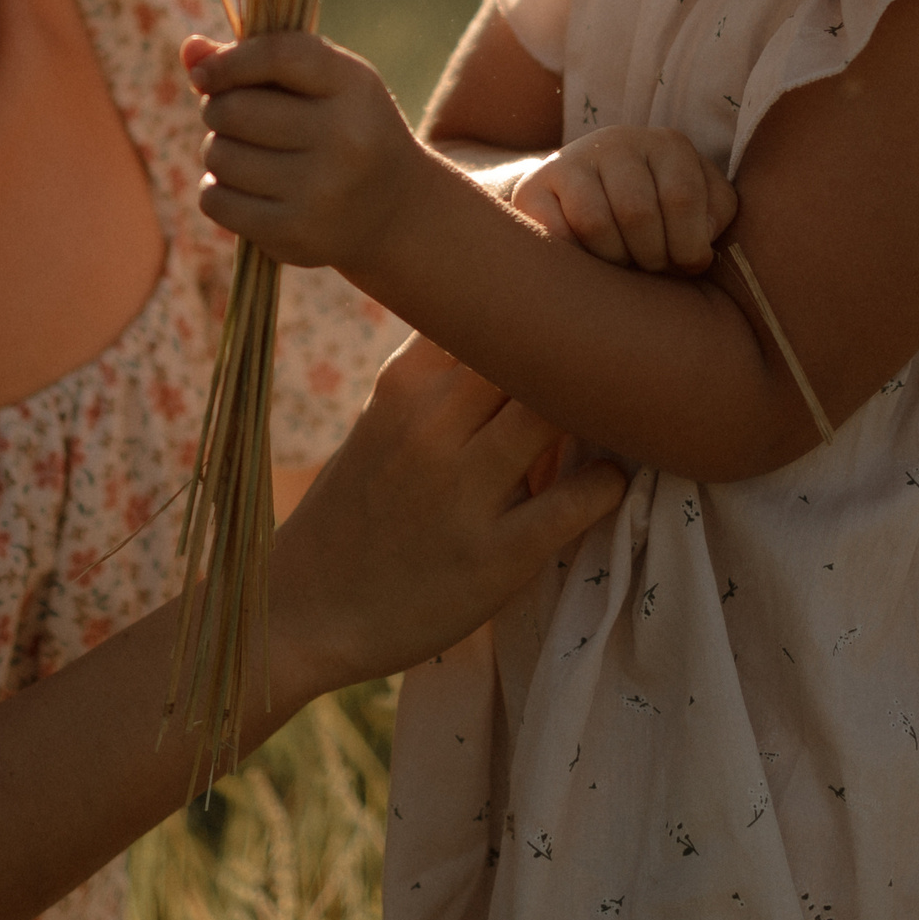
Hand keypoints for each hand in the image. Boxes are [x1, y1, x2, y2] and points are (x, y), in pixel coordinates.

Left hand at [184, 32, 426, 270]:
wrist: (394, 211)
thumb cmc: (346, 128)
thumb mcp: (323, 83)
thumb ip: (261, 60)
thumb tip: (191, 51)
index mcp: (354, 88)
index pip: (277, 56)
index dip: (228, 61)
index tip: (203, 75)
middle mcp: (344, 138)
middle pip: (234, 110)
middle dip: (218, 109)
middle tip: (232, 117)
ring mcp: (321, 191)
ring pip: (220, 156)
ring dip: (219, 150)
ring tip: (247, 154)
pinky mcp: (295, 235)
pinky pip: (216, 201)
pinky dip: (217, 191)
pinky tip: (244, 189)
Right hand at [267, 335, 626, 695]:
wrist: (308, 609)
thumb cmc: (355, 506)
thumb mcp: (381, 419)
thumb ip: (440, 375)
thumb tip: (520, 330)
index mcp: (402, 383)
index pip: (487, 310)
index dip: (535, 309)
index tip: (566, 319)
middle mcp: (430, 426)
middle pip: (530, 352)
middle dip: (572, 355)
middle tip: (607, 371)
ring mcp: (462, 491)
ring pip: (555, 413)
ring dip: (595, 413)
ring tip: (611, 424)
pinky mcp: (496, 555)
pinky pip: (577, 501)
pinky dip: (606, 484)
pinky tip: (604, 485)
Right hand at [508, 126, 736, 272]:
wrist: (586, 197)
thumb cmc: (659, 211)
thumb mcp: (700, 205)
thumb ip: (715, 215)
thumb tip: (699, 240)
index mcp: (667, 145)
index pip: (682, 197)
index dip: (688, 245)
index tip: (686, 264)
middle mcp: (617, 141)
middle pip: (638, 212)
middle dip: (651, 257)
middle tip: (651, 269)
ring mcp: (571, 160)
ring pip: (595, 223)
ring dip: (616, 260)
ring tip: (623, 264)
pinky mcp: (533, 188)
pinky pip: (557, 234)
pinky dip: (579, 258)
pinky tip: (590, 258)